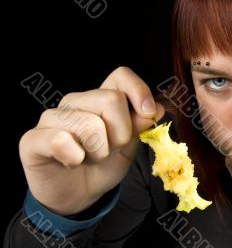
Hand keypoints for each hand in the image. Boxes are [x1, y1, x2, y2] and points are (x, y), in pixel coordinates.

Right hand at [19, 67, 163, 214]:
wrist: (77, 197)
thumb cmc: (102, 167)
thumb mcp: (128, 147)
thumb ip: (139, 126)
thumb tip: (157, 108)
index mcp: (99, 99)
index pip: (120, 75)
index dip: (138, 90)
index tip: (148, 114)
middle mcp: (75, 101)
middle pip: (111, 100)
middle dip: (120, 135)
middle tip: (109, 150)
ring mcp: (51, 118)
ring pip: (91, 124)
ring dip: (98, 152)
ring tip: (89, 159)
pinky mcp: (32, 139)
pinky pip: (61, 141)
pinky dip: (74, 158)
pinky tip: (71, 163)